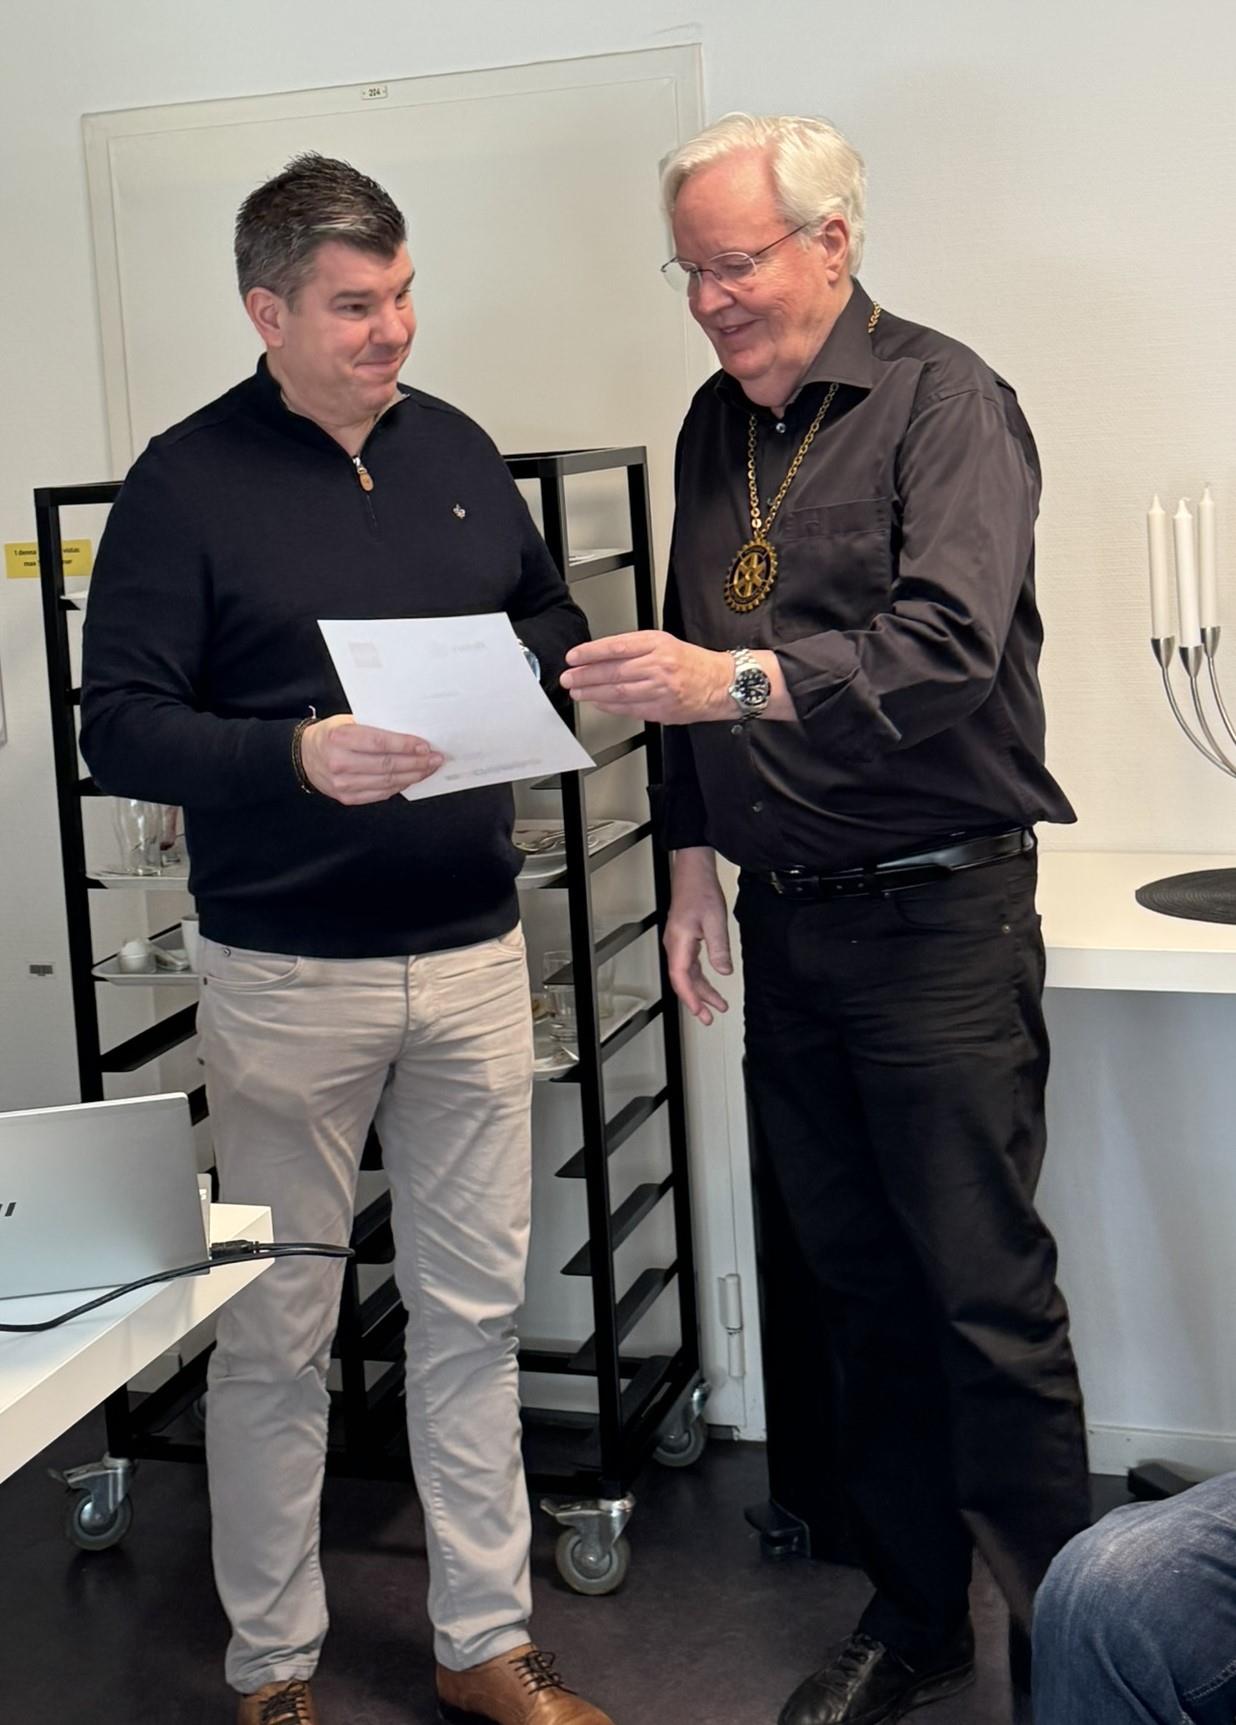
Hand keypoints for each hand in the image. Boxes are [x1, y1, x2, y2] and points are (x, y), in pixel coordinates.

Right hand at [300, 715, 442, 804]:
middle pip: (387, 765)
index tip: (425, 746)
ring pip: (387, 782)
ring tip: (428, 768)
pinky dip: (399, 786)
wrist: (304, 757)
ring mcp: (343, 783)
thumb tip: (409, 732)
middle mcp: (339, 762)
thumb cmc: (331, 735)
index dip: (405, 745)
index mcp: (339, 738)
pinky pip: (380, 793)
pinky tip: (411, 778)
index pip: (379, 743)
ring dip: (413, 776)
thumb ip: (373, 727)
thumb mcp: (346, 722)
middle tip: (435, 758)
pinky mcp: (347, 798)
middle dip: (416, 763)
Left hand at [560, 630, 731, 723]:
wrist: (720, 683)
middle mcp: (658, 665)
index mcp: (657, 643)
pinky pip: (629, 708)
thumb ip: (633, 648)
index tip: (573, 657)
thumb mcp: (663, 643)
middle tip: (568, 678)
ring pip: (619, 691)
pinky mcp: (662, 709)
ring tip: (577, 692)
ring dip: (593, 693)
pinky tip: (598, 703)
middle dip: (585, 676)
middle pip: (613, 671)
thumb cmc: (691, 662)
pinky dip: (610, 706)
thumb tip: (600, 657)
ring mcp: (660, 689)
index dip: (590, 653)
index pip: (616, 646)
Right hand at [665, 848, 731, 1025]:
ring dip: (700, 990)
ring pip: (686, 974)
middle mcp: (674, 945)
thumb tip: (724, 971)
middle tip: (709, 1018)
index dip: (691, 998)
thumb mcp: (716, 921)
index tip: (701, 1012)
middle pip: (683, 981)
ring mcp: (677, 942)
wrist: (693, 871)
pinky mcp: (683, 938)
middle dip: (697, 1001)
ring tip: (716, 1004)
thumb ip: (719, 949)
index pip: (681, 979)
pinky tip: (710, 983)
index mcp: (679, 943)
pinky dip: (699, 977)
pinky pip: (689, 965)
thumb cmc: (700, 890)